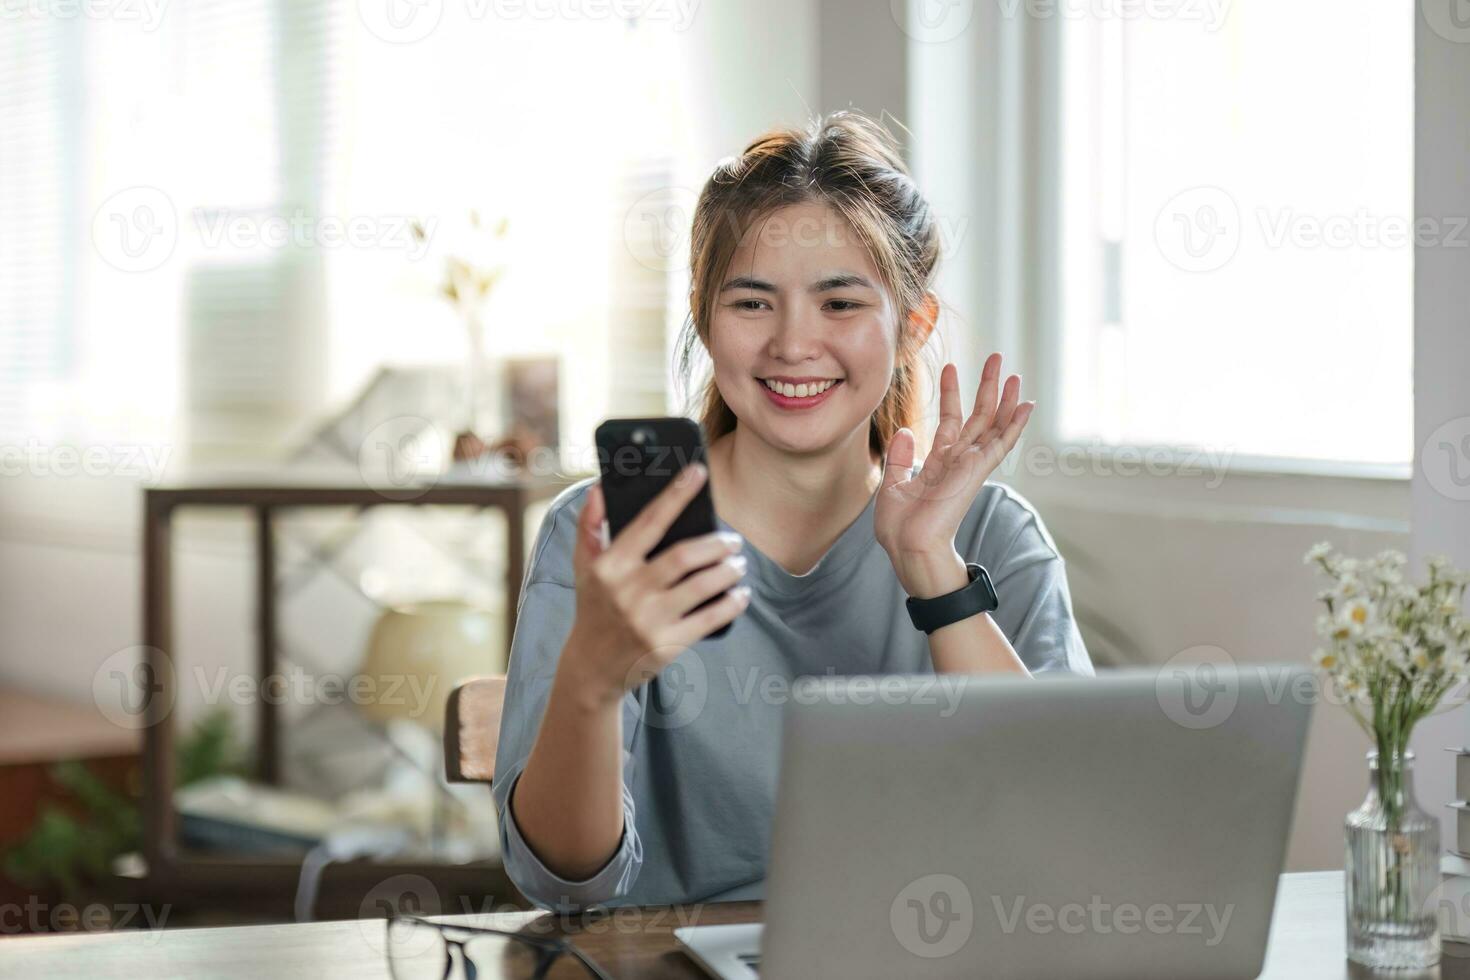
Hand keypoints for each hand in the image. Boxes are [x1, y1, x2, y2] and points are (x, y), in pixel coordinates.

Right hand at [562, 464, 749, 704]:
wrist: (591, 667)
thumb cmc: (594, 608)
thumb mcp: (583, 566)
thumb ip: (590, 525)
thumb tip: (601, 488)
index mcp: (610, 565)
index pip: (649, 521)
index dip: (675, 494)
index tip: (698, 472)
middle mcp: (628, 591)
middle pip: (684, 556)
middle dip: (717, 543)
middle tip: (733, 540)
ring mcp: (649, 619)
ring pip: (702, 585)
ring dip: (729, 570)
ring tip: (738, 563)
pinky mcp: (667, 645)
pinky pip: (710, 618)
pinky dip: (732, 603)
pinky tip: (740, 593)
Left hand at [874, 353, 1033, 597]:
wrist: (907, 547)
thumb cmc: (899, 527)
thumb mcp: (891, 484)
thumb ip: (899, 457)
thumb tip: (904, 430)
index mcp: (939, 464)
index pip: (951, 421)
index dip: (952, 395)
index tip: (951, 368)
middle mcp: (958, 462)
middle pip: (978, 417)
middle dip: (986, 387)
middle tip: (995, 358)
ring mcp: (970, 466)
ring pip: (993, 425)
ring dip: (1005, 398)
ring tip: (1014, 372)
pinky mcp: (977, 471)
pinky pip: (1001, 443)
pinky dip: (1014, 424)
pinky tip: (1027, 405)